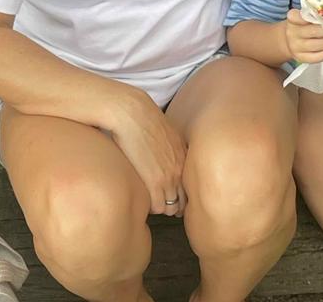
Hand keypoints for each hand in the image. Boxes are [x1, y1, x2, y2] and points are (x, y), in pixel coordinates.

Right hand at [110, 88, 186, 216]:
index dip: (179, 195)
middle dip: (174, 205)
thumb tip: (165, 157)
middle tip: (161, 205)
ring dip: (162, 208)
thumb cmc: (144, 120)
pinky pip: (157, 207)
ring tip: (151, 204)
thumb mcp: (167, 134)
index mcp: (185, 157)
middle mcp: (181, 169)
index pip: (189, 187)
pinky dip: (151, 208)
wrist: (133, 114)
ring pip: (171, 208)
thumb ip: (171, 149)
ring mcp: (170, 177)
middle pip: (183, 201)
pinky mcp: (155, 183)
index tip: (170, 197)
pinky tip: (144, 201)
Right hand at [284, 8, 322, 62]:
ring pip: (316, 45)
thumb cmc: (302, 26)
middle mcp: (292, 32)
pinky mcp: (300, 57)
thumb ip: (314, 15)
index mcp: (292, 19)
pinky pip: (316, 57)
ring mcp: (295, 46)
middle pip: (313, 31)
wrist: (290, 41)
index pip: (299, 16)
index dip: (312, 15)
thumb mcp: (303, 17)